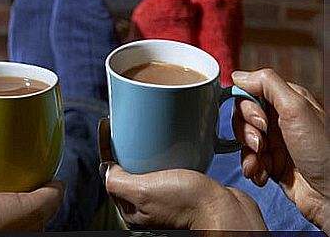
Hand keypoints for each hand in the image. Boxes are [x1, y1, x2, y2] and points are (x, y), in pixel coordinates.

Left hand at [98, 118, 266, 229]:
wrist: (227, 212)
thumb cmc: (188, 205)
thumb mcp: (143, 191)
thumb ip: (119, 181)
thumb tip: (107, 168)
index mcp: (132, 207)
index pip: (110, 171)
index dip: (105, 145)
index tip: (108, 122)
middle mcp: (146, 203)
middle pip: (127, 166)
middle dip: (124, 143)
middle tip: (126, 121)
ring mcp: (164, 195)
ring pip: (147, 164)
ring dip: (144, 146)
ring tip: (144, 126)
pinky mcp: (183, 187)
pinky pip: (167, 165)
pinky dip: (164, 151)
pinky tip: (168, 140)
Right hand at [232, 69, 328, 232]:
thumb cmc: (324, 152)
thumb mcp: (296, 109)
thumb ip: (267, 84)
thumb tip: (238, 75)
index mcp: (287, 100)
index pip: (250, 93)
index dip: (247, 108)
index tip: (260, 122)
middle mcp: (280, 119)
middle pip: (242, 117)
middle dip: (246, 133)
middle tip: (260, 144)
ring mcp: (275, 142)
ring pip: (243, 140)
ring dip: (248, 153)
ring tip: (262, 164)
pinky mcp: (272, 163)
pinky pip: (248, 160)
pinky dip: (252, 168)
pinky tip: (263, 175)